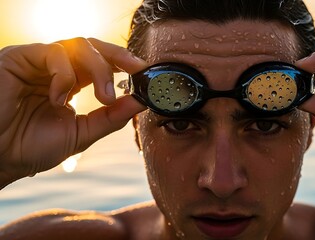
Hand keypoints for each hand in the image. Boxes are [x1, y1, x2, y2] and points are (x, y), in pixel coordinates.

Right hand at [0, 38, 146, 187]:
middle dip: (118, 56)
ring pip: (78, 46)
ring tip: (103, 97)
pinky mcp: (20, 58)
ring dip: (99, 69)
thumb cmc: (33, 147)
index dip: (124, 63)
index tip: (145, 72)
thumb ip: (110, 118)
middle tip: (136, 70)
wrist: (0, 159)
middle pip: (93, 48)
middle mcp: (56, 69)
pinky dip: (65, 74)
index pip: (101, 63)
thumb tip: (140, 102)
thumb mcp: (82, 133)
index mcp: (71, 83)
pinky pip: (53, 53)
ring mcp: (38, 62)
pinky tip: (60, 97)